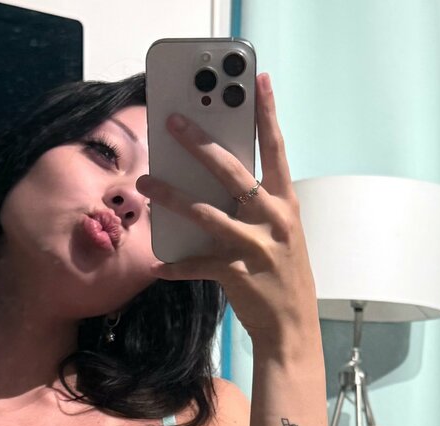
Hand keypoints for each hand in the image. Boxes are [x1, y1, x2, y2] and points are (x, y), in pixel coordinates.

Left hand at [136, 72, 317, 348]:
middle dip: (201, 145)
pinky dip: (176, 266)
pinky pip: (198, 265)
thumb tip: (218, 186)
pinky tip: (157, 266)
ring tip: (146, 184)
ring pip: (207, 214)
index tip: (258, 82)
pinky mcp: (237, 274)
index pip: (277, 150)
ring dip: (173, 197)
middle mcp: (273, 220)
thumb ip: (256, 209)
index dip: (268, 115)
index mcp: (285, 206)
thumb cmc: (283, 279)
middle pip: (234, 173)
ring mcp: (256, 247)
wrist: (293, 329)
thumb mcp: (280, 236)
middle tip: (174, 123)